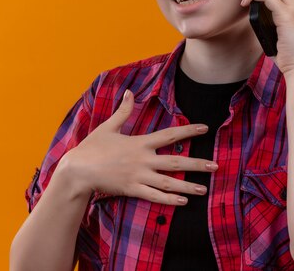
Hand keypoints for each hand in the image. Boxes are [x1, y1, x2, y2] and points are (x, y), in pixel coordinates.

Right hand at [57, 90, 217, 205]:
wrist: (77, 170)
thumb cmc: (92, 148)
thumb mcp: (108, 127)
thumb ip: (123, 111)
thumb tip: (128, 92)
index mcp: (140, 143)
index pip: (170, 135)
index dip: (188, 131)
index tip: (205, 128)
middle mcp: (143, 160)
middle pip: (176, 163)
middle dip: (198, 164)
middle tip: (216, 166)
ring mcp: (138, 177)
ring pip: (169, 183)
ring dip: (188, 186)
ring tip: (204, 189)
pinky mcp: (132, 190)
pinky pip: (155, 196)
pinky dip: (169, 200)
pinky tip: (182, 202)